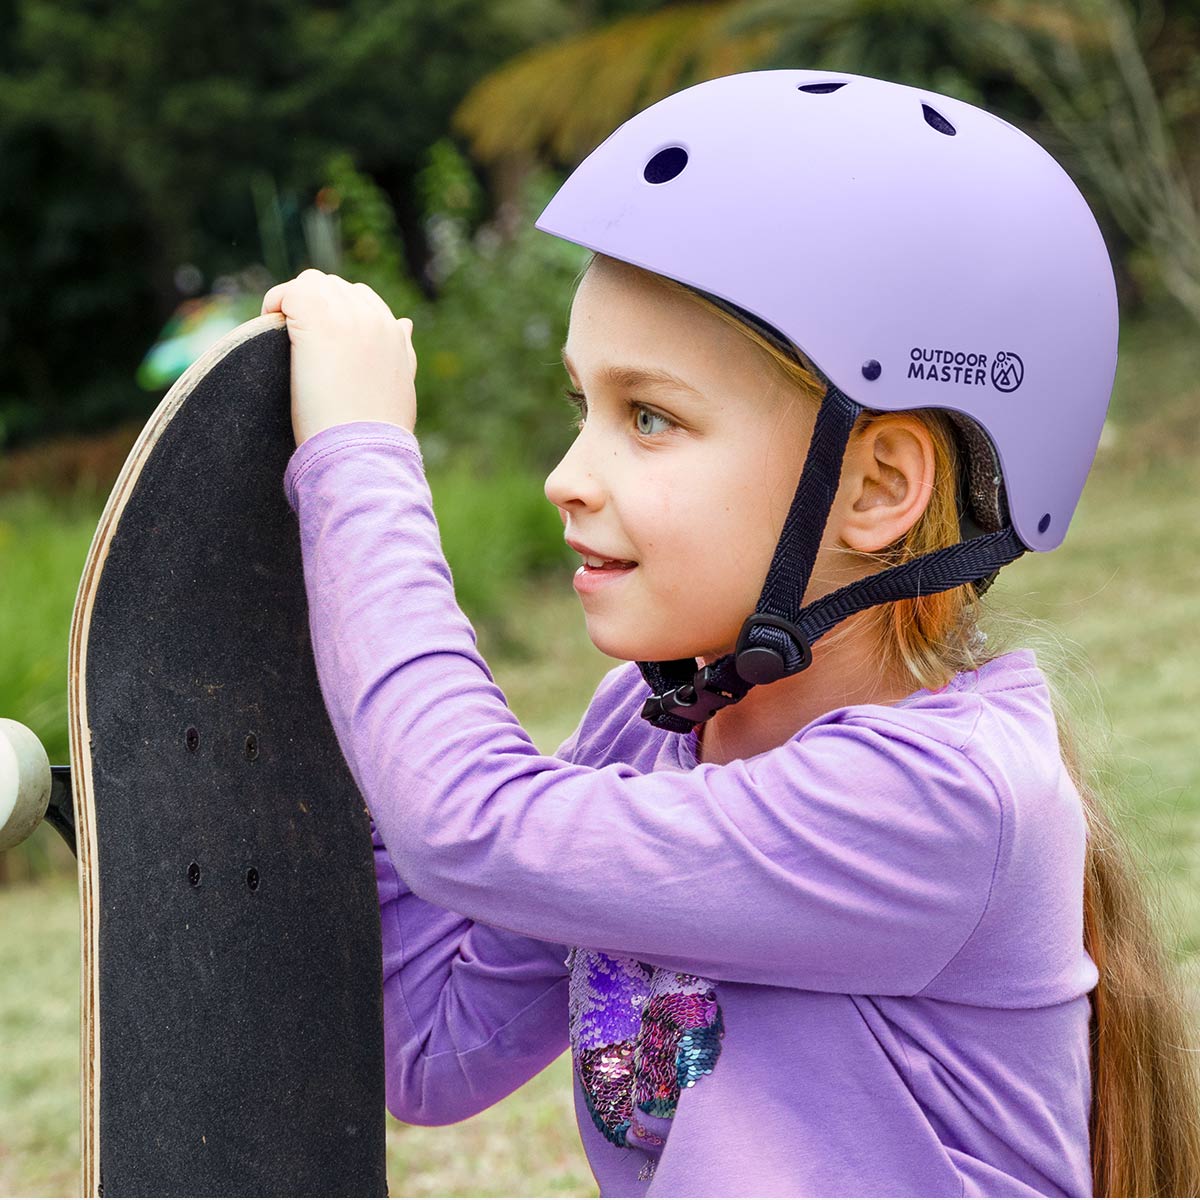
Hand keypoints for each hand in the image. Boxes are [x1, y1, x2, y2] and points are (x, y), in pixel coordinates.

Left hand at [260, 269, 418, 447]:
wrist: (362, 450)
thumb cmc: (378, 431)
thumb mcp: (400, 387)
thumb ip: (402, 353)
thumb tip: (405, 324)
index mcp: (393, 333)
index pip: (360, 299)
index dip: (334, 316)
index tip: (319, 346)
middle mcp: (373, 316)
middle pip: (334, 287)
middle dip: (313, 307)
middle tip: (298, 345)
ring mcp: (345, 314)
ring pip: (310, 283)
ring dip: (294, 305)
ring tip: (284, 340)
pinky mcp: (315, 316)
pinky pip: (286, 293)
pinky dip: (274, 306)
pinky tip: (270, 333)